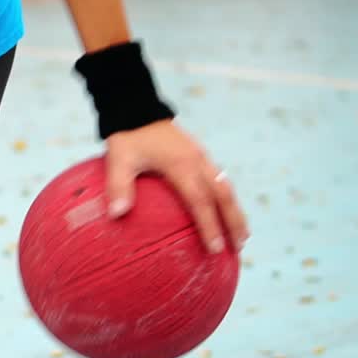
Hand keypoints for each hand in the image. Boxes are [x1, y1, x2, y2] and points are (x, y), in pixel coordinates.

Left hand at [104, 120, 248, 253]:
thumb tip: (116, 214)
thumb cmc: (128, 136)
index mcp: (181, 165)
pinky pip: (219, 180)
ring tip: (241, 237)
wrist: (137, 108)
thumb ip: (118, 185)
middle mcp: (198, 161)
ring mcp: (202, 157)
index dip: (209, 225)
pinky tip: (226, 214)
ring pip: (226, 188)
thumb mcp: (118, 159)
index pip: (200, 201)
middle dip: (233, 222)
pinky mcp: (199, 155)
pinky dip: (226, 200)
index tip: (214, 249)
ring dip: (235, 212)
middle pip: (224, 196)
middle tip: (239, 248)